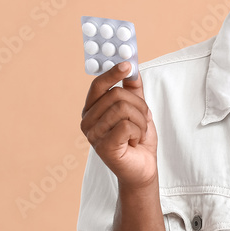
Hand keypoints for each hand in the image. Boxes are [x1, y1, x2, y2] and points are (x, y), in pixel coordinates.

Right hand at [79, 62, 158, 189]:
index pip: (98, 85)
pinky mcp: (104, 147)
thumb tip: (131, 68)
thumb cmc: (137, 138)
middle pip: (117, 95)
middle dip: (139, 105)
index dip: (112, 72)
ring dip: (141, 120)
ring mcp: (93, 135)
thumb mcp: (137, 109)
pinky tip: (135, 142)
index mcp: (92, 109)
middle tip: (142, 119)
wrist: (142, 167)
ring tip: (138, 133)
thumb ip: (133, 89)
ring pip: (123, 109)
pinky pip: (127, 126)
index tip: (128, 64)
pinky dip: (139, 132)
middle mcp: (87, 121)